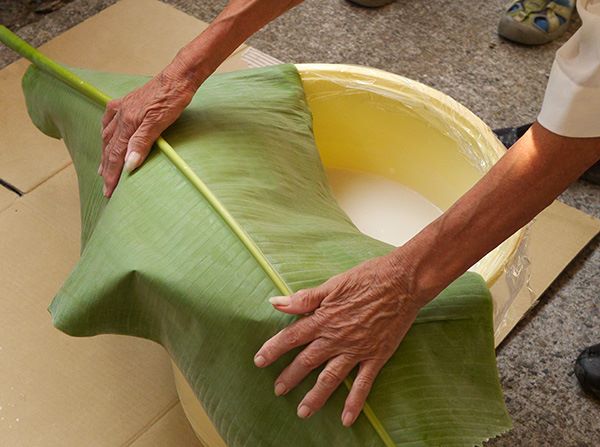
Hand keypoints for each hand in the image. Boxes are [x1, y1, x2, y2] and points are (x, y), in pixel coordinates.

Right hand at [99, 64, 198, 196]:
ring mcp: (123, 107)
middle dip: (106, 168)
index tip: (108, 192)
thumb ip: (142, 143)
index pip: (115, 156)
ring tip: (102, 167)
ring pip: (107, 135)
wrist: (178, 77)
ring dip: (104, 153)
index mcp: (127, 123)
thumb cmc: (173, 99)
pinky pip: (109, 119)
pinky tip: (106, 135)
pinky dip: (106, 131)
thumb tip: (128, 165)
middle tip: (105, 186)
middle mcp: (121, 115)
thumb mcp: (160, 123)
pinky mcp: (128, 101)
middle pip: (109, 148)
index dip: (111, 175)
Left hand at [254, 254, 423, 426]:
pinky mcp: (376, 356)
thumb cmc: (368, 277)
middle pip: (307, 361)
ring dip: (316, 396)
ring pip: (331, 377)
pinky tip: (346, 419)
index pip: (291, 337)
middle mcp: (337, 338)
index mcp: (323, 318)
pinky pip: (363, 384)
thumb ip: (304, 298)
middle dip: (290, 377)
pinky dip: (354, 402)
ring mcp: (356, 349)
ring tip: (303, 411)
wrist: (403, 282)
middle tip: (278, 390)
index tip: (259, 361)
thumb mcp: (333, 284)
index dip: (273, 349)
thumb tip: (276, 302)